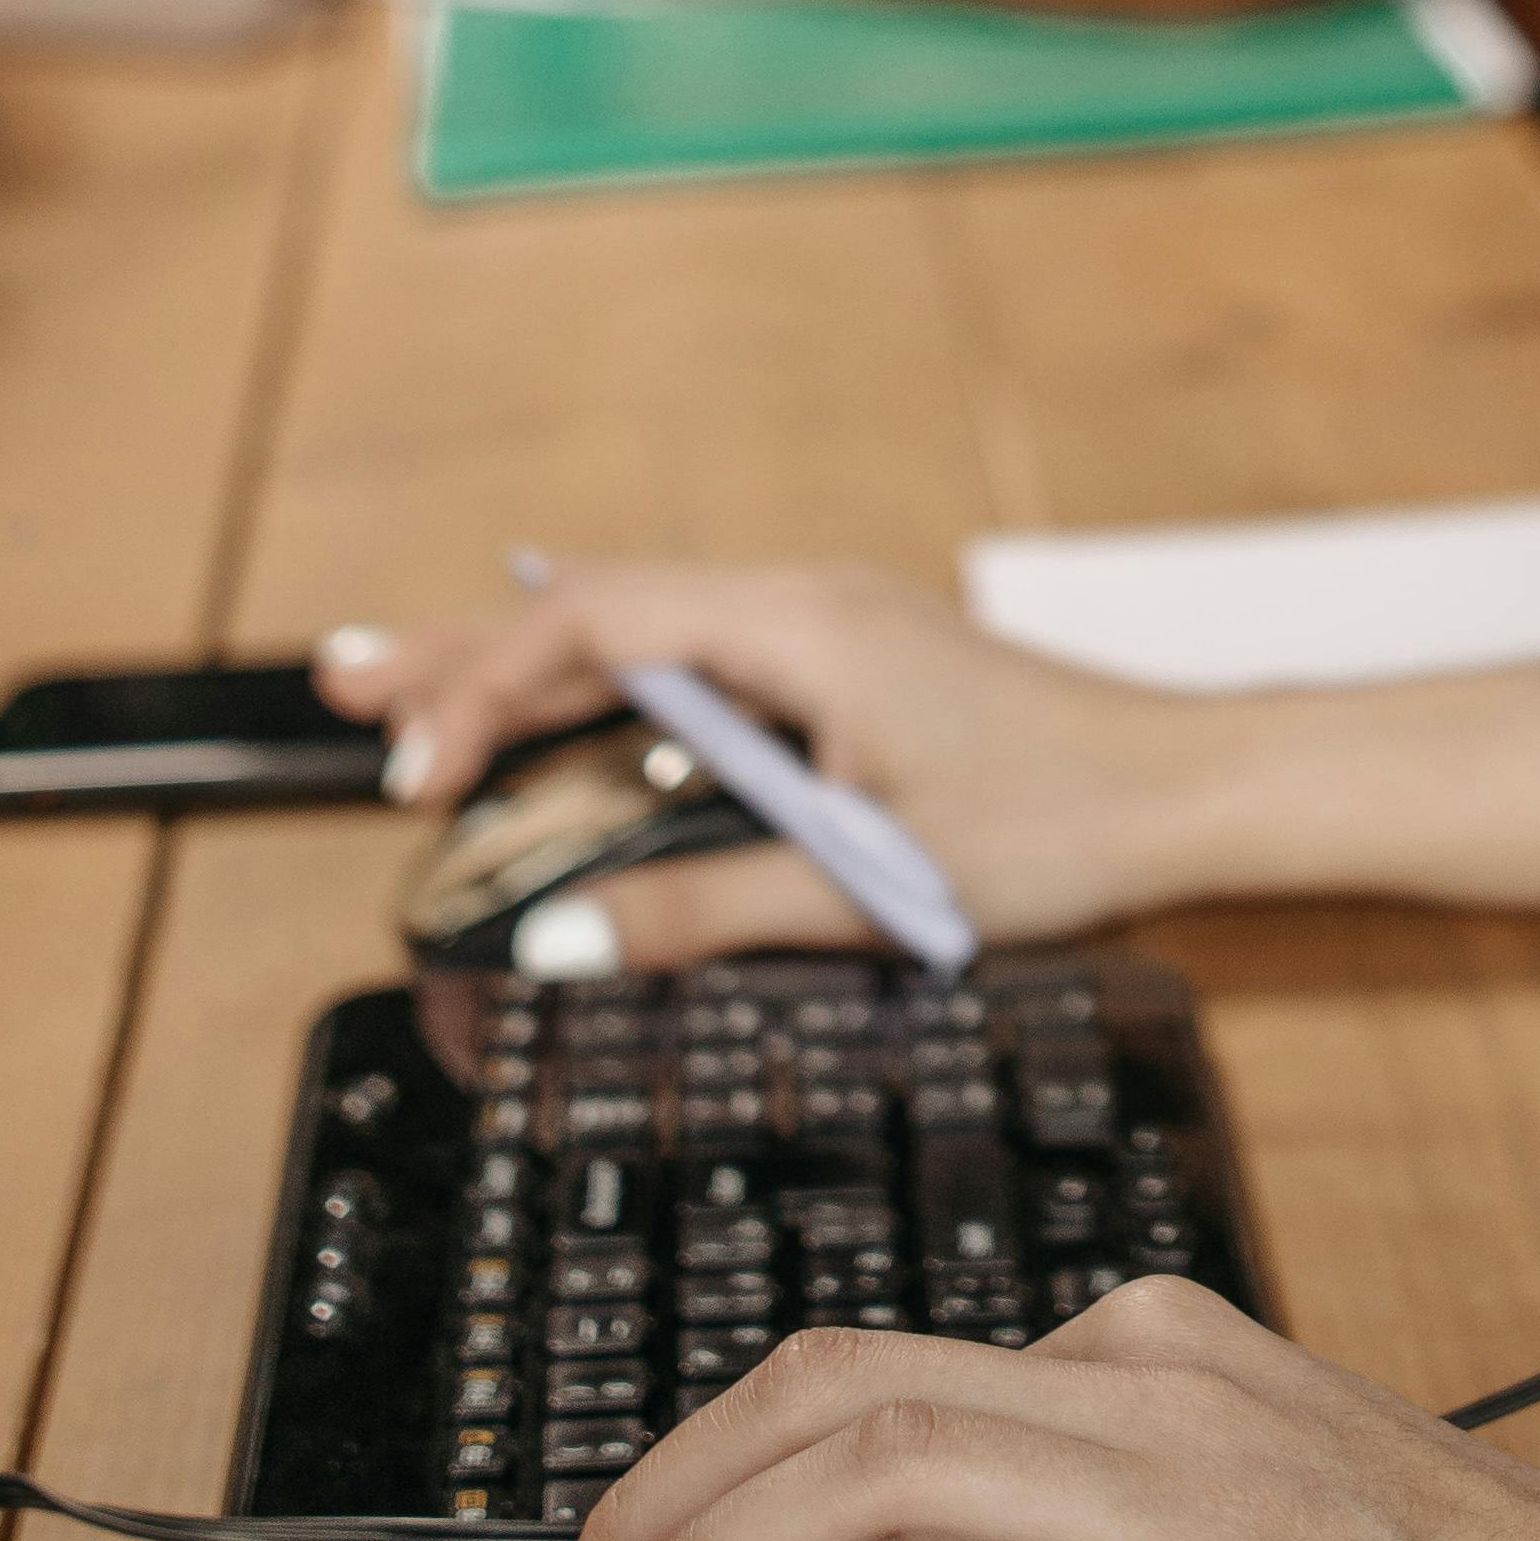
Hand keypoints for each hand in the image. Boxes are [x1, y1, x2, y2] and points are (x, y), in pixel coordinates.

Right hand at [310, 557, 1539, 958]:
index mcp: (799, 627)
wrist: (1200, 786)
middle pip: (596, 609)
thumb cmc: (1069, 822)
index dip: (486, 695)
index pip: (594, 628)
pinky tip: (576, 712)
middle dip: (465, 649)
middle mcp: (804, 605)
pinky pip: (697, 656)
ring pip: (643, 628)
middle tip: (340, 678)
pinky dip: (611, 679)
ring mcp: (830, 630)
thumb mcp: (874, 884)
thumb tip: (560, 935)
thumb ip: (706, 908)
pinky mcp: (854, 669)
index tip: (417, 779)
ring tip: (410, 685)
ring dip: (529, 659)